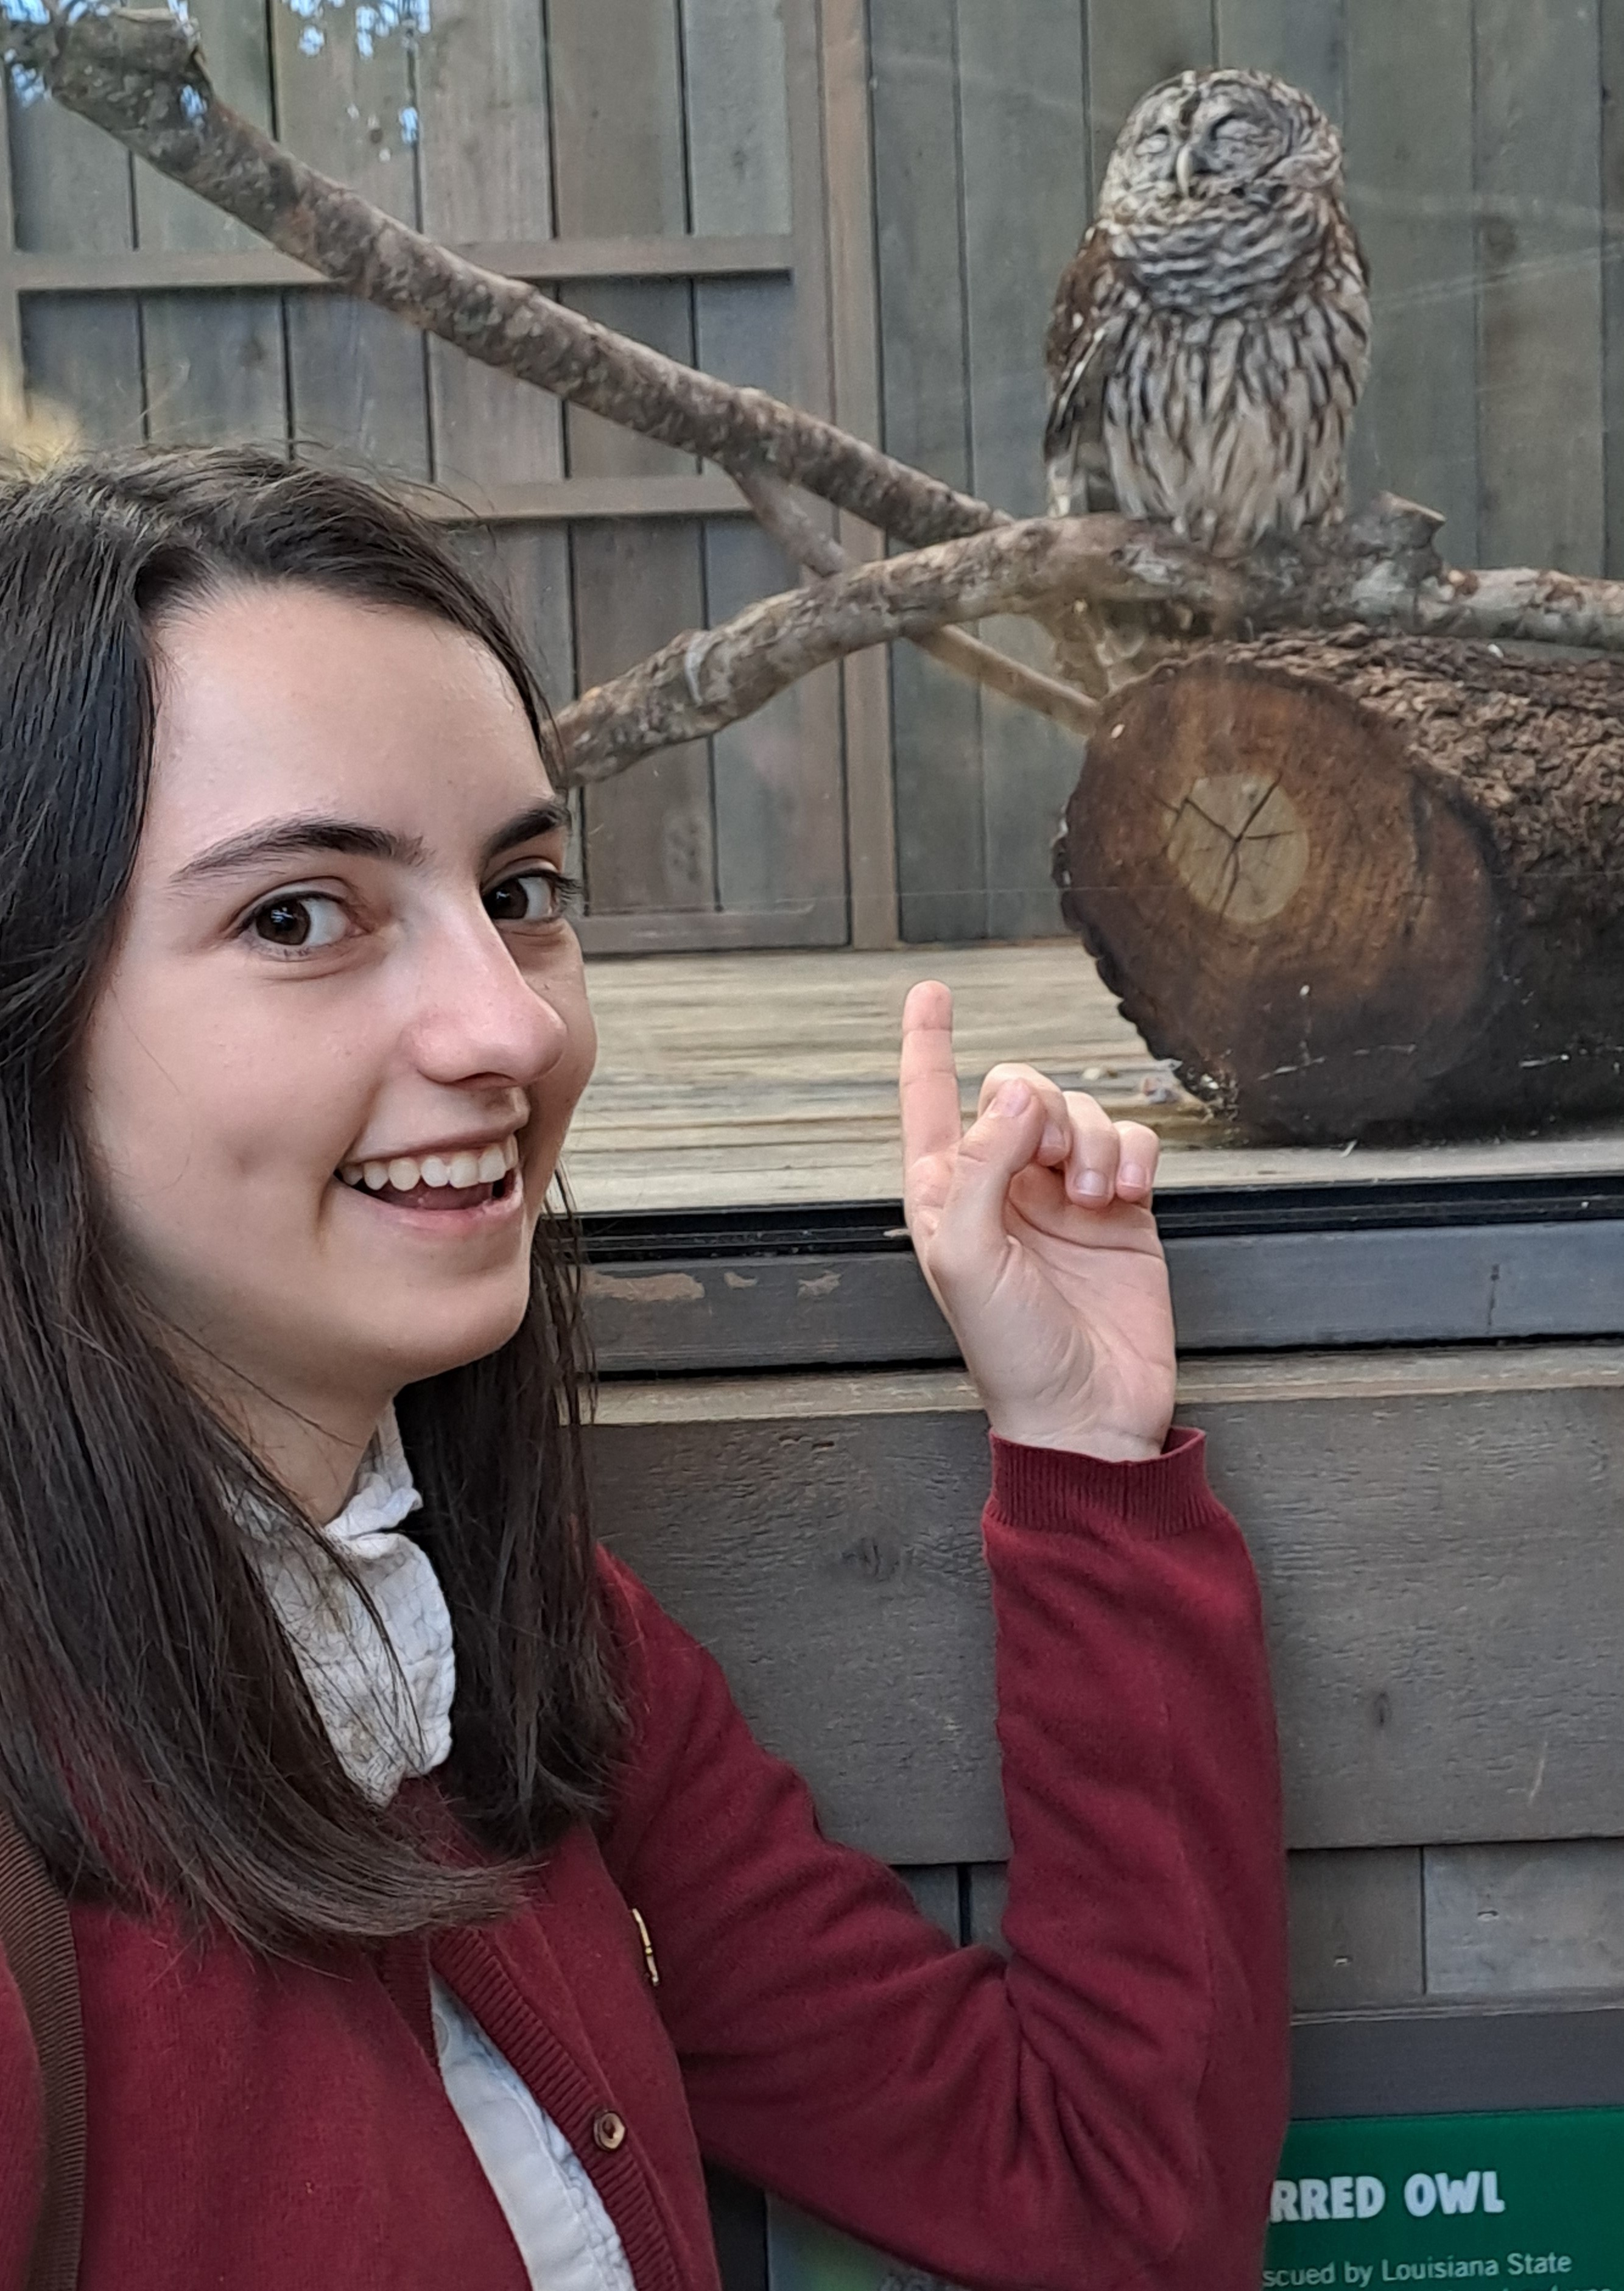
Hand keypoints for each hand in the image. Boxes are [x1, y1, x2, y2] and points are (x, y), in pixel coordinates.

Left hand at [899, 981, 1175, 1461]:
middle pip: (1020, 1093)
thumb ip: (982, 1167)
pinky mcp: (1122, 1208)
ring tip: (1095, 1200)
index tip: (931, 993)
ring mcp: (1064, 1195)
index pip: (930, 1101)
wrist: (1089, 1412)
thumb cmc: (1012, 1355)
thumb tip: (1012, 1096)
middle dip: (1042, 1110)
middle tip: (1053, 1164)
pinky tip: (1126, 1196)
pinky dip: (1134, 1157)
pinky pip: (1131, 1142)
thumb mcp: (970, 1260)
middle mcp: (1003, 1187)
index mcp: (946, 1196)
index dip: (928, 1044)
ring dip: (1093, 1143)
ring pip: (1081, 1113)